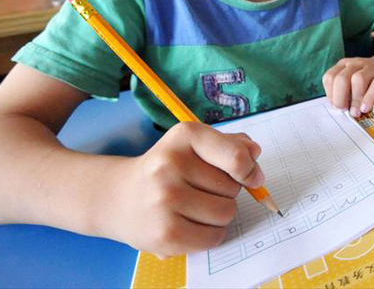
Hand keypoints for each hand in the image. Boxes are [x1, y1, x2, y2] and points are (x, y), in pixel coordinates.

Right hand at [104, 122, 264, 257]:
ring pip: (226, 213)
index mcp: (184, 136)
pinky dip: (210, 233)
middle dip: (226, 190)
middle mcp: (170, 165)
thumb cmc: (168, 168)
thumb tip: (254, 153)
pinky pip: (213, 237)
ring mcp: (165, 201)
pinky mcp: (165, 234)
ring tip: (195, 206)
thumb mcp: (194, 144)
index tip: (249, 176)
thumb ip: (230, 144)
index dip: (249, 169)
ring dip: (220, 213)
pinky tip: (191, 223)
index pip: (236, 157)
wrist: (119, 197)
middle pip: (233, 188)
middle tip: (200, 188)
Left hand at [322, 49, 373, 116]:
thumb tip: (338, 109)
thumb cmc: (370, 78)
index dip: (330, 94)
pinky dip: (369, 98)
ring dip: (355, 99)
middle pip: (341, 79)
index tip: (336, 106)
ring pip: (358, 79)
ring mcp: (372, 68)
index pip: (330, 77)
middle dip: (340, 97)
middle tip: (344, 110)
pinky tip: (366, 108)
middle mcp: (356, 64)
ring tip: (356, 112)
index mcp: (344, 66)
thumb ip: (345, 91)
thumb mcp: (354, 81)